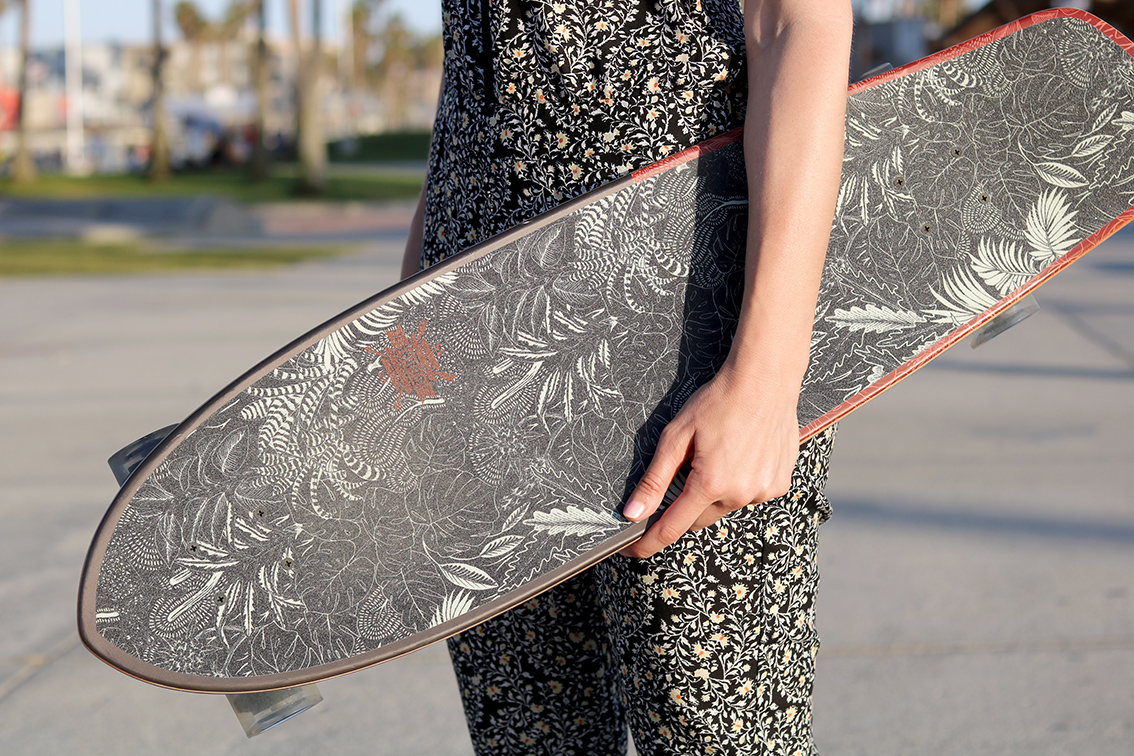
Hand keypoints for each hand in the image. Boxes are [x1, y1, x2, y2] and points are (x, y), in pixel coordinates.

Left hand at [619, 363, 800, 557]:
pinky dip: (738, 485)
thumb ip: (654, 480)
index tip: (630, 551)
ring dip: (713, 494)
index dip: (647, 542)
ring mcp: (763, 491)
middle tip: (675, 482)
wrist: (765, 379)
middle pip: (698, 519)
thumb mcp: (677, 436)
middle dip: (681, 510)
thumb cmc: (718, 401)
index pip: (671, 528)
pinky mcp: (779, 484)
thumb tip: (632, 513)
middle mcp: (740, 494)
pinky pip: (749, 495)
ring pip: (725, 507)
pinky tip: (739, 456)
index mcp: (710, 484)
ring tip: (715, 456)